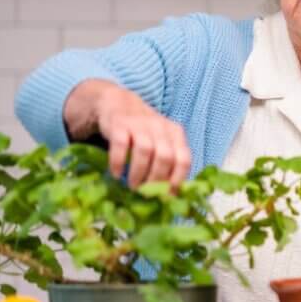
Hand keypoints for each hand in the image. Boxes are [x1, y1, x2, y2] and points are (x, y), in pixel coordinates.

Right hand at [63, 79, 191, 189]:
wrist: (118, 103)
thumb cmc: (143, 132)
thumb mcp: (161, 142)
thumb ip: (168, 164)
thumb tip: (171, 198)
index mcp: (175, 133)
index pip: (184, 159)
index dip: (177, 180)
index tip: (167, 197)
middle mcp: (160, 126)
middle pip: (164, 157)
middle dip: (156, 180)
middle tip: (146, 194)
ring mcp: (140, 123)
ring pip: (145, 151)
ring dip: (138, 173)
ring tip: (133, 187)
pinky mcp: (119, 123)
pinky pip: (121, 144)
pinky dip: (118, 162)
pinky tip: (116, 174)